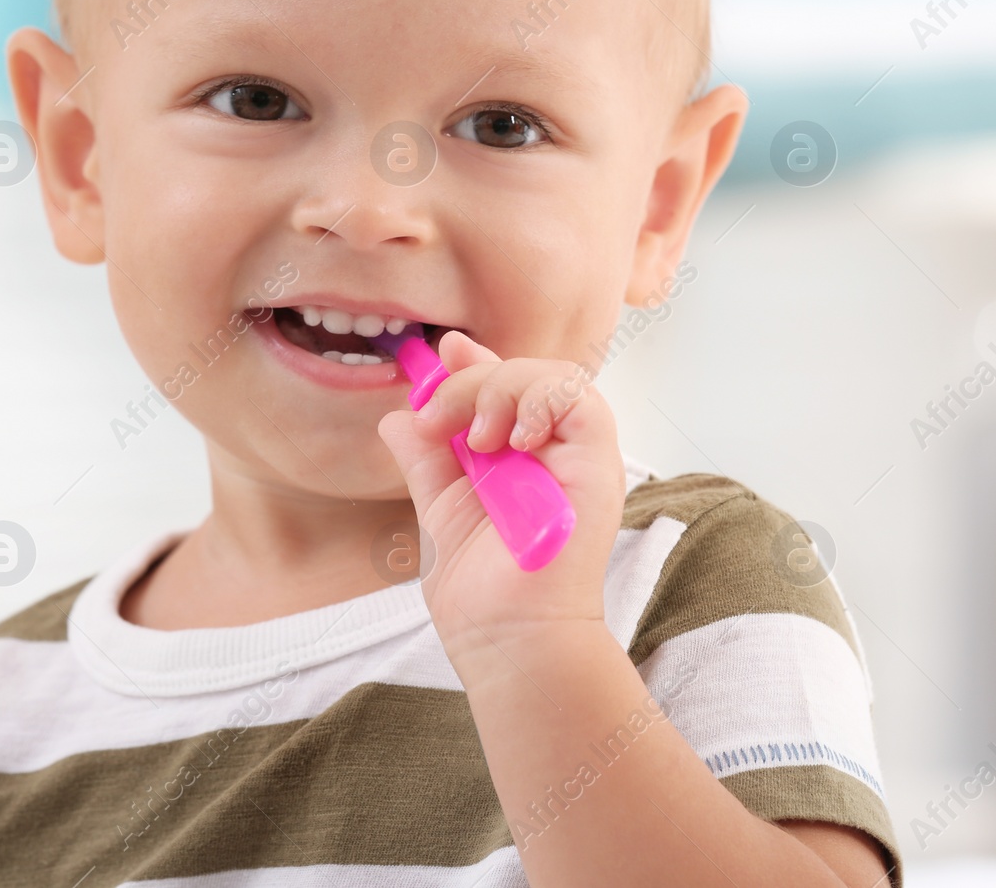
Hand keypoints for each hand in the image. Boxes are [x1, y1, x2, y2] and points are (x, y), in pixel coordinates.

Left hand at [377, 332, 624, 673]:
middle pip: (526, 374)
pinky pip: (582, 401)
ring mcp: (579, 458)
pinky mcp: (597, 467)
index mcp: (522, 461)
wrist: (506, 641)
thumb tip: (398, 417)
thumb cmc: (482, 596)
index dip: (476, 364)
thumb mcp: (441, 511)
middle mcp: (555, 453)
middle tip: (438, 421)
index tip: (445, 353)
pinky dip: (540, 401)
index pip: (507, 390)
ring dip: (503, 388)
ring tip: (477, 438)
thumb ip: (428, 461)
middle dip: (473, 380)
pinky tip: (510, 439)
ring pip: (554, 376)